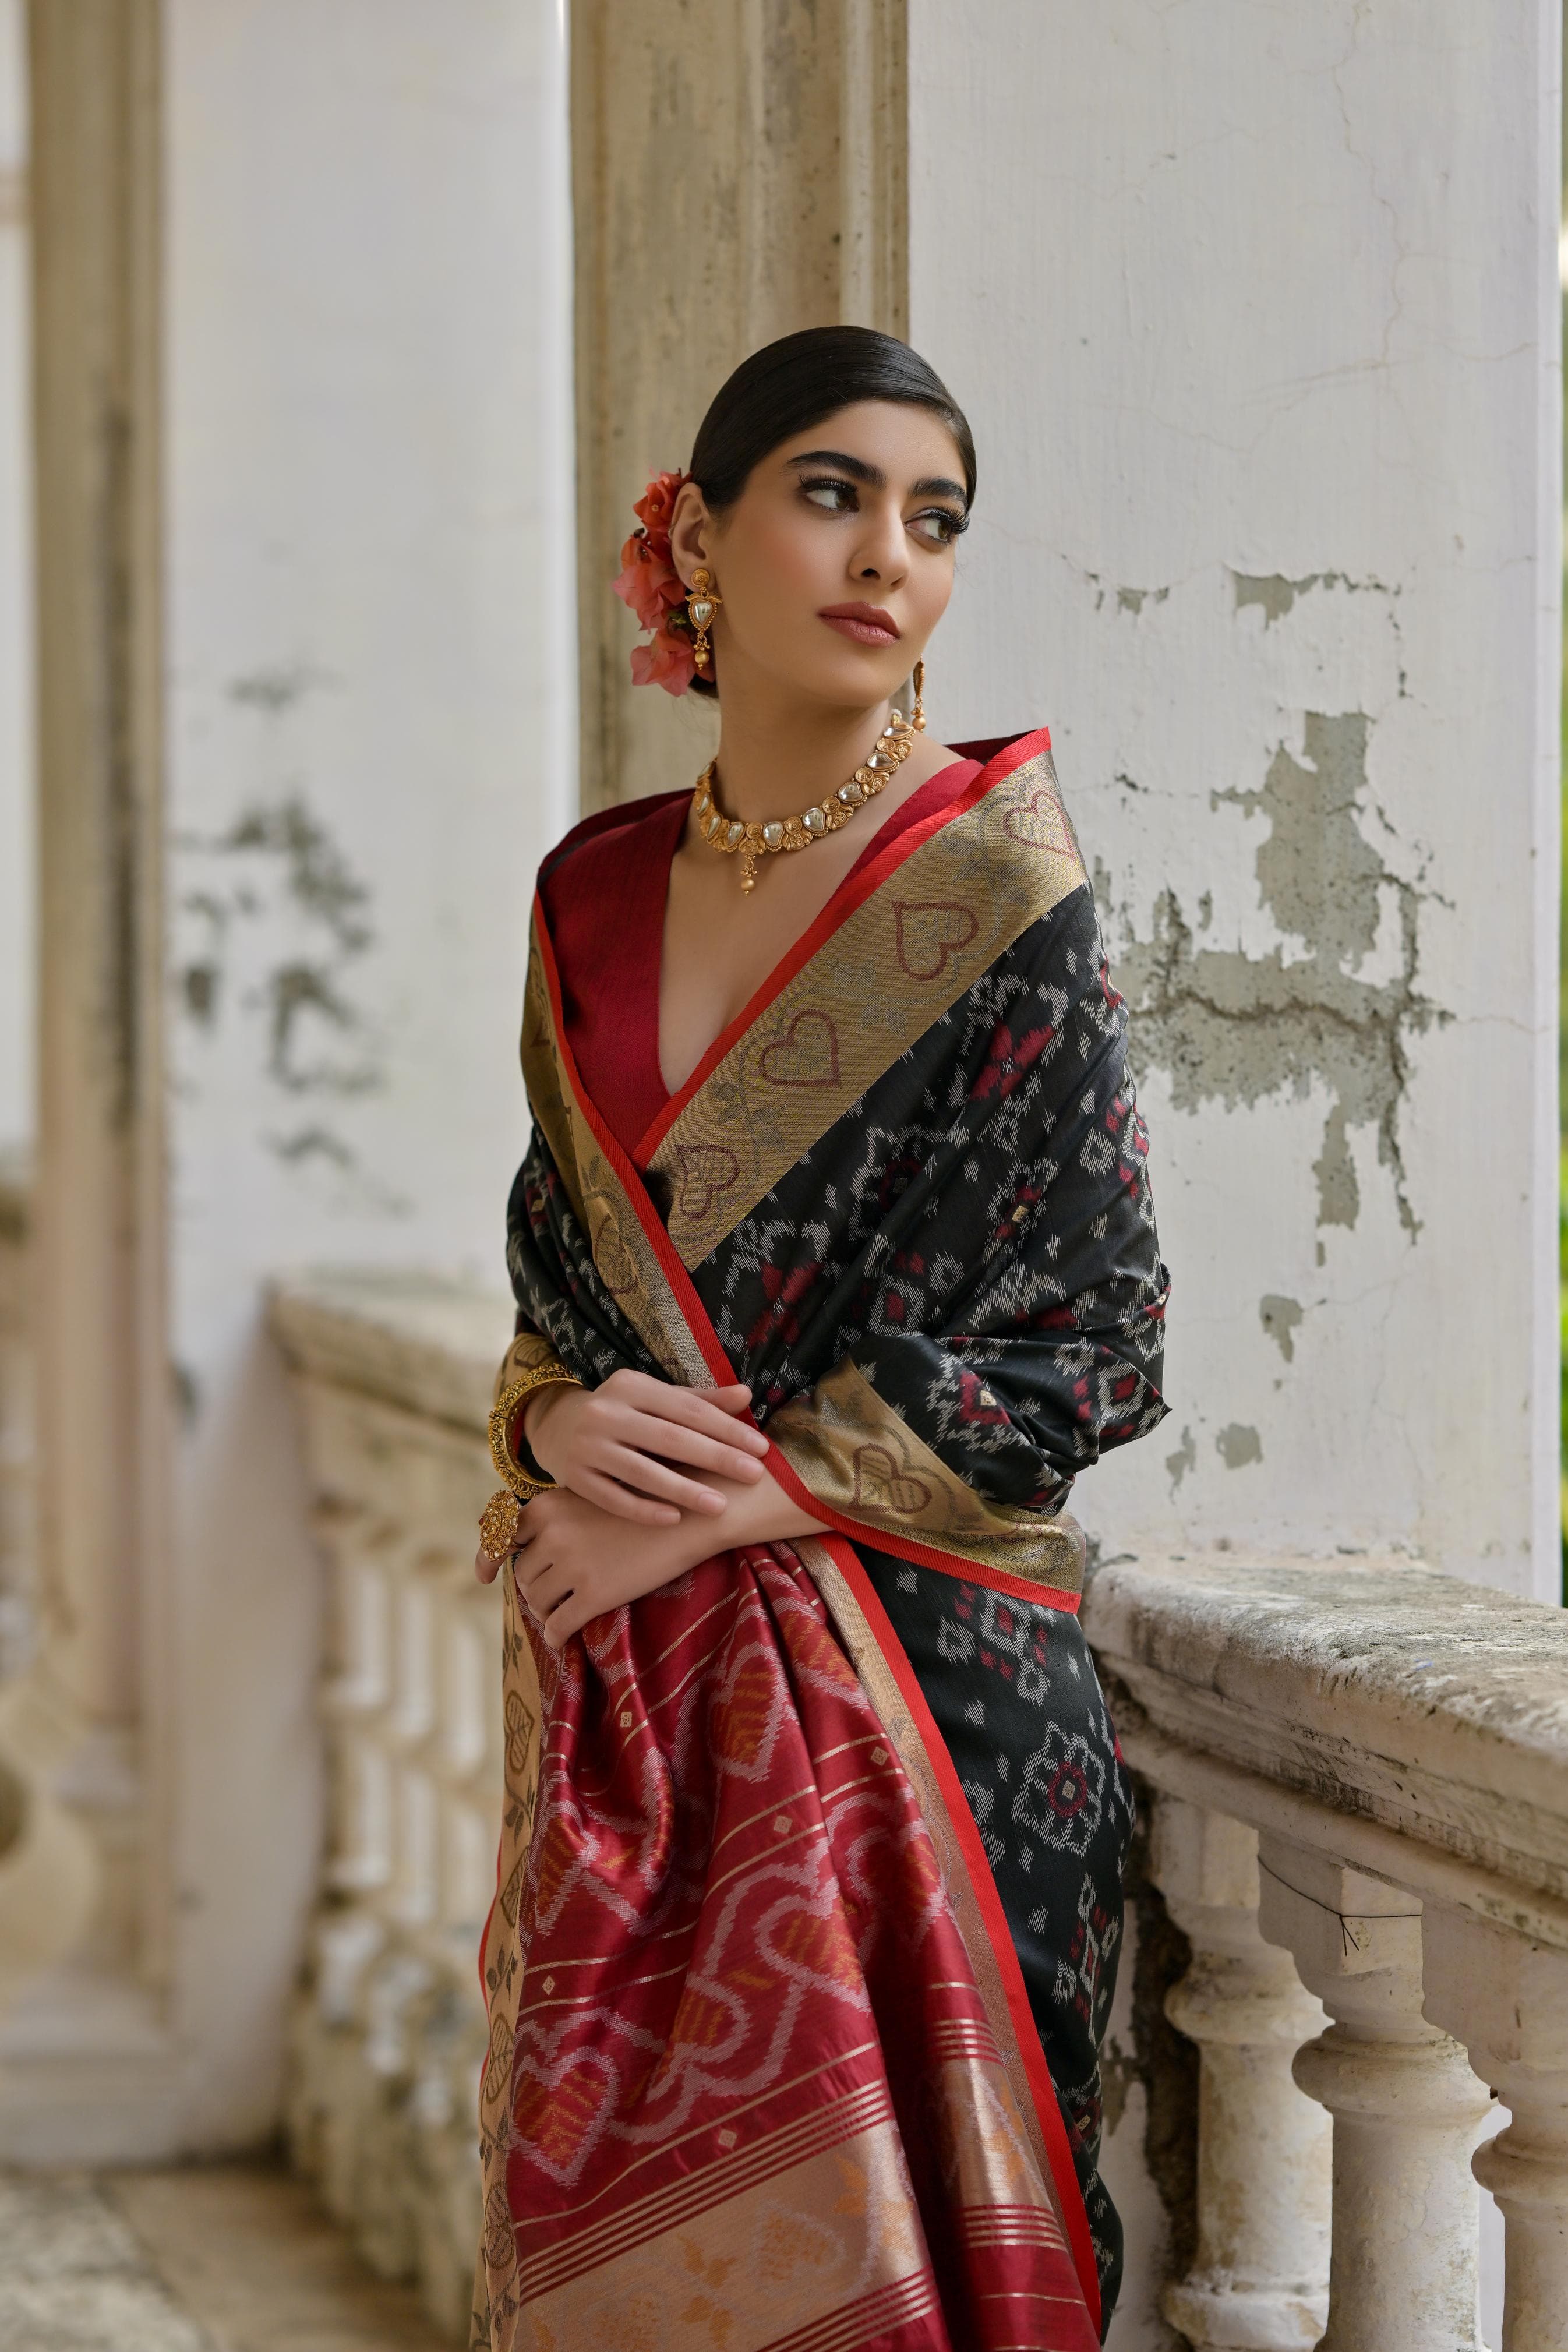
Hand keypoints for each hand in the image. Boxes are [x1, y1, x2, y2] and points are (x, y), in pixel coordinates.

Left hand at [500, 1485, 723, 1647]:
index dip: (488, 1558)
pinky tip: (562, 1638)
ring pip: (535, 1601)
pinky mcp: (594, 1594)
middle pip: (522, 1574)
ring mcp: (573, 1565)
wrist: (689, 1515)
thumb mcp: (591, 1497)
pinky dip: (555, 1636)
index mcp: (546, 1506)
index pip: (502, 1537)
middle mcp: (552, 1534)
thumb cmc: (642, 1504)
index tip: (482, 1575)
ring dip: (545, 1610)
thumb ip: (555, 1517)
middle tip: (554, 1592)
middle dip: (535, 1585)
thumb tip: (517, 1547)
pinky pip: (557, 1626)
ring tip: (563, 1611)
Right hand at [523, 1370, 768, 1525]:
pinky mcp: (574, 1478)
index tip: (761, 1448)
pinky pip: (613, 1498)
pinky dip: (644, 1510)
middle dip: (715, 1457)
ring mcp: (588, 1446)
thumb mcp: (656, 1399)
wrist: (557, 1427)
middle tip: (753, 1476)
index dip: (726, 1428)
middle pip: (669, 1439)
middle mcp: (606, 1412)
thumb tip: (746, 1394)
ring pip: (642, 1472)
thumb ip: (700, 1401)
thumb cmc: (624, 1413)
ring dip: (684, 1490)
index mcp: (631, 1386)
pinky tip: (674, 1519)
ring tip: (720, 1505)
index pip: (687, 1409)